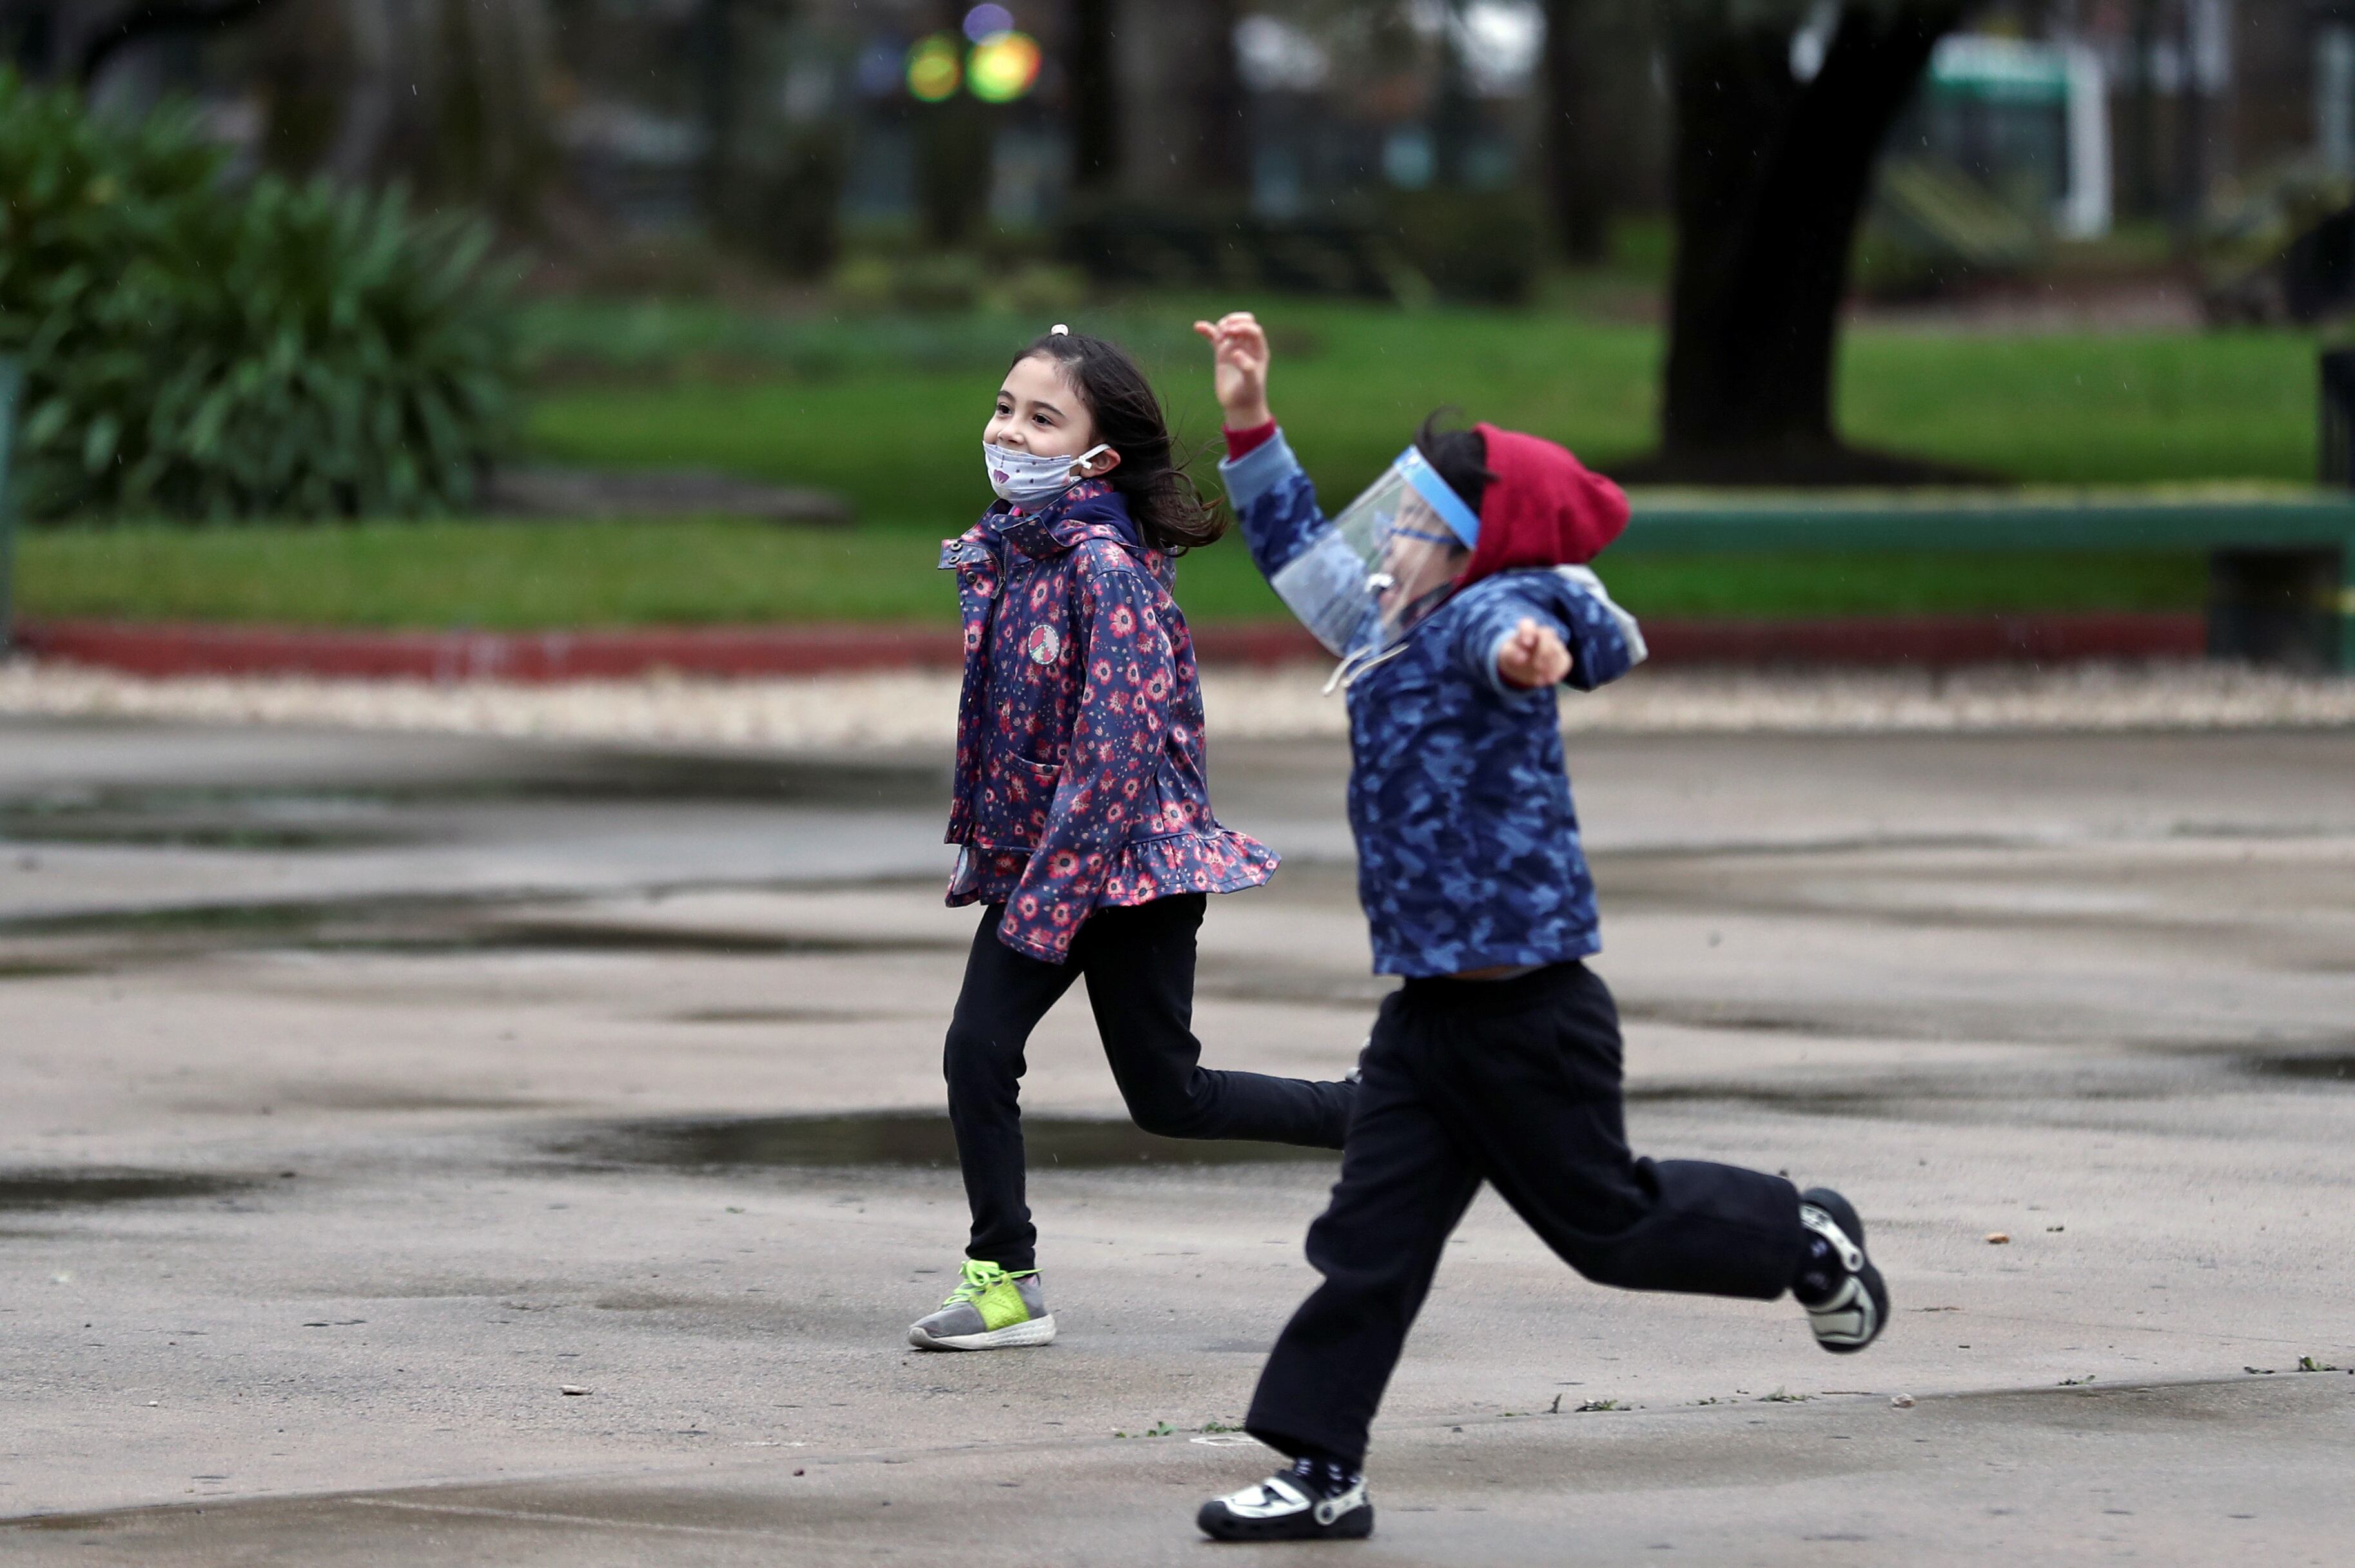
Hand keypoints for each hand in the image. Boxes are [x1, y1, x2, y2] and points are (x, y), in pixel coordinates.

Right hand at [1192, 311, 1271, 429]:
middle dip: (1234, 321)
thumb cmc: (1249, 394)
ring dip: (1222, 325)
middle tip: (1226, 333)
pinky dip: (1207, 331)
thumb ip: (1246, 367)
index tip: (1232, 332)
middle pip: (1244, 321)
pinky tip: (1198, 326)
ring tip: (1219, 337)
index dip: (1243, 327)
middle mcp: (1248, 346)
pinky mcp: (1222, 353)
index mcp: (1259, 349)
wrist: (1240, 406)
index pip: (1253, 329)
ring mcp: (1234, 348)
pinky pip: (1214, 338)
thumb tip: (1235, 353)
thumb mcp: (1251, 383)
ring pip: (1228, 327)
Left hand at [1497, 617, 1570, 688]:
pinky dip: (1557, 671)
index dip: (1528, 632)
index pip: (1527, 624)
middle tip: (1537, 666)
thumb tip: (1522, 658)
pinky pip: (1564, 661)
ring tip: (1539, 681)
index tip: (1526, 644)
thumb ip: (1512, 653)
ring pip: (1556, 649)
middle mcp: (1542, 634)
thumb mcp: (1507, 654)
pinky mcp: (1562, 656)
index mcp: (1526, 629)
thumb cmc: (1514, 655)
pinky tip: (1550, 680)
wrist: (1523, 665)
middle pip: (1547, 634)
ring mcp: (1554, 644)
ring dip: (1549, 665)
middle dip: (1544, 650)